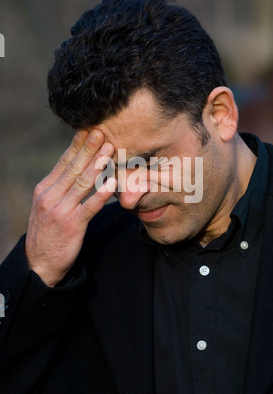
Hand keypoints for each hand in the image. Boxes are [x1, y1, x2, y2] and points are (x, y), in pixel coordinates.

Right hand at [25, 129, 116, 286]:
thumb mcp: (47, 205)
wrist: (39, 263)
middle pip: (73, 168)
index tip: (88, 129)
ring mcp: (61, 210)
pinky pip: (89, 207)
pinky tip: (112, 184)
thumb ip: (60, 187)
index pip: (63, 162)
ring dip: (98, 165)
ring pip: (82, 183)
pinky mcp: (72, 225)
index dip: (77, 145)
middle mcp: (51, 196)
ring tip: (110, 150)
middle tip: (102, 132)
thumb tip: (77, 168)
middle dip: (89, 149)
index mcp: (45, 189)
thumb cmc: (47, 232)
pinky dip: (101, 195)